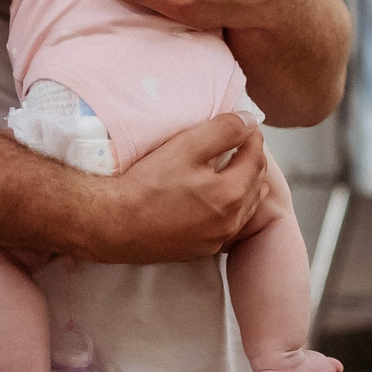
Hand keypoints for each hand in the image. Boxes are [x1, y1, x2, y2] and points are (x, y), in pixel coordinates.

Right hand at [81, 111, 269, 262]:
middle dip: (251, 158)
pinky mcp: (201, 250)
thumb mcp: (186, 146)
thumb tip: (248, 121)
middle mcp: (231, 222)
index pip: (256, 157)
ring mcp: (216, 239)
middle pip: (255, 182)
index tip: (243, 123)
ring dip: (244, 184)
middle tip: (239, 141)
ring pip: (246, 207)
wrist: (114, 224)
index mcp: (232, 194)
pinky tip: (216, 196)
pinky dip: (231, 206)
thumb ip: (224, 130)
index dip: (252, 135)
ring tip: (231, 166)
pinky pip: (229, 225)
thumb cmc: (147, 183)